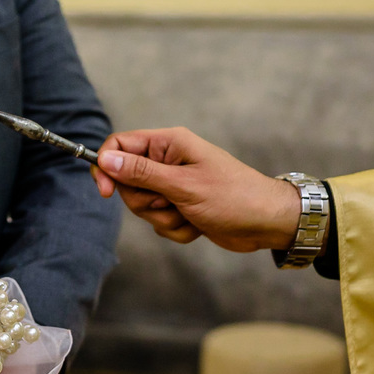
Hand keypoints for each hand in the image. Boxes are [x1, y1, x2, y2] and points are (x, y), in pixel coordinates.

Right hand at [91, 127, 301, 251]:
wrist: (268, 223)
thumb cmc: (234, 197)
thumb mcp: (184, 185)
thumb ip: (141, 173)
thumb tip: (106, 159)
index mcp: (169, 144)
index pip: (120, 146)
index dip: (106, 167)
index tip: (104, 191)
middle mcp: (168, 162)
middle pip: (127, 182)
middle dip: (146, 202)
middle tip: (171, 203)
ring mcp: (174, 186)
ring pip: (143, 207)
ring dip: (164, 219)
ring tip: (191, 215)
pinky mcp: (180, 207)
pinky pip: (160, 223)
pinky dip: (177, 229)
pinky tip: (198, 225)